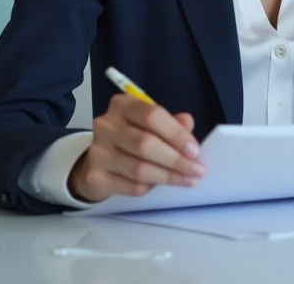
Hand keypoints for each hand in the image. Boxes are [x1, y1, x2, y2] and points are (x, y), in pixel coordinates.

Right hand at [68, 95, 205, 202]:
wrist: (97, 162)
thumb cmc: (130, 138)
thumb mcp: (150, 124)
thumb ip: (170, 123)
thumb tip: (188, 123)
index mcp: (123, 105)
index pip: (152, 116)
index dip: (176, 134)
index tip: (195, 151)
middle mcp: (107, 125)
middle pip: (145, 144)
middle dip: (176, 160)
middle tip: (197, 170)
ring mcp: (98, 152)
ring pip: (139, 169)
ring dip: (168, 177)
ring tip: (189, 180)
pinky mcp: (96, 177)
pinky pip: (131, 186)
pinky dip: (151, 187)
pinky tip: (162, 185)